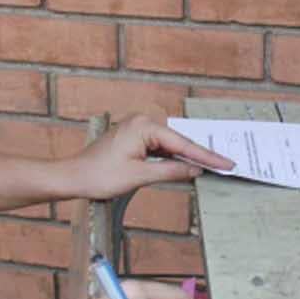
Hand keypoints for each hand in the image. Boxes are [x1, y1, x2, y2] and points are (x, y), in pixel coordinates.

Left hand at [70, 114, 232, 199]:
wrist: (73, 177)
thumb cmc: (99, 176)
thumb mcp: (140, 176)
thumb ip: (171, 171)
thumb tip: (195, 170)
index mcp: (144, 126)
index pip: (183, 144)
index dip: (207, 157)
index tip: (226, 163)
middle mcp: (142, 121)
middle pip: (179, 141)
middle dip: (201, 155)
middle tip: (226, 164)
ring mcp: (137, 128)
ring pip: (170, 145)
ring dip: (187, 157)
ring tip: (212, 166)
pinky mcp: (134, 138)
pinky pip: (159, 147)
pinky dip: (172, 158)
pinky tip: (187, 166)